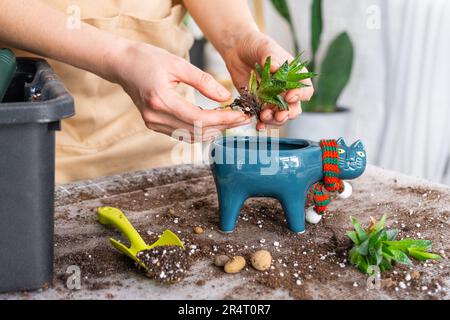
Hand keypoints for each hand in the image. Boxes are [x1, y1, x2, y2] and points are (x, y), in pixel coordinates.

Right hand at [106, 40, 250, 141]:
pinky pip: (181, 134)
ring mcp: (153, 124)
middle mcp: (156, 117)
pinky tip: (213, 123)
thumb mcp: (178, 64)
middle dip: (223, 126)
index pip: (199, 118)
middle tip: (242, 119)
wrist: (122, 65)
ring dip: (213, 131)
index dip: (222, 119)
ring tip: (231, 121)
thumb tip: (226, 97)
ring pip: (190, 136)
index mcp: (161, 100)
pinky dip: (200, 130)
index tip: (241, 115)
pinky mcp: (153, 125)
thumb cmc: (148, 59)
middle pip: (197, 130)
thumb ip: (203, 81)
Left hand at [223, 31, 313, 130]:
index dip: (300, 95)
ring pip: (280, 116)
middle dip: (288, 113)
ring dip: (274, 120)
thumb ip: (272, 57)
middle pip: (294, 108)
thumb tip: (275, 67)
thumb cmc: (256, 45)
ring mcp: (273, 99)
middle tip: (279, 115)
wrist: (237, 50)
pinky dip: (262, 123)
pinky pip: (264, 118)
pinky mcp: (259, 104)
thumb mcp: (265, 47)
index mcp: (294, 76)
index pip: (305, 89)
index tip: (289, 96)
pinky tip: (258, 125)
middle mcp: (286, 90)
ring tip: (264, 117)